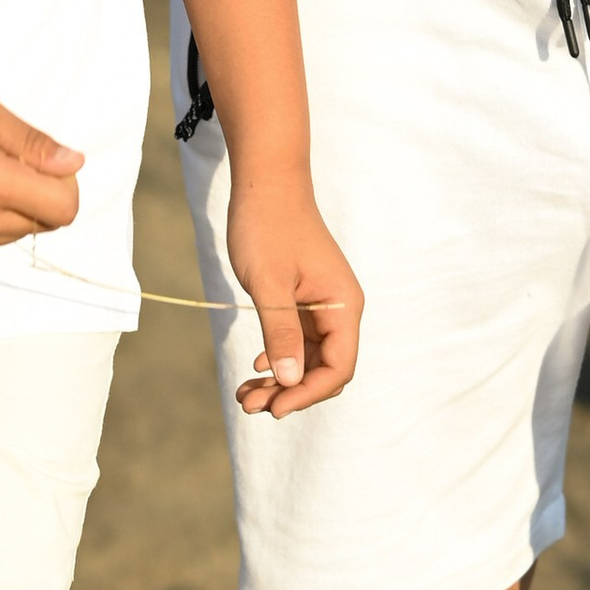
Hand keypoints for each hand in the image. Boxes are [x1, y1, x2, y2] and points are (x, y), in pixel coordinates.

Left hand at [224, 170, 361, 416]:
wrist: (265, 182)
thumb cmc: (268, 226)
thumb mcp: (269, 284)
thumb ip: (281, 333)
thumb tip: (290, 381)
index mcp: (343, 305)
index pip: (338, 367)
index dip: (308, 393)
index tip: (274, 407)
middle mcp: (339, 308)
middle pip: (324, 368)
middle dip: (290, 392)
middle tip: (250, 405)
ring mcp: (322, 304)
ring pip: (308, 358)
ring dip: (281, 379)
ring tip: (246, 395)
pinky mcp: (304, 299)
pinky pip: (297, 340)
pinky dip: (278, 358)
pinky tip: (256, 368)